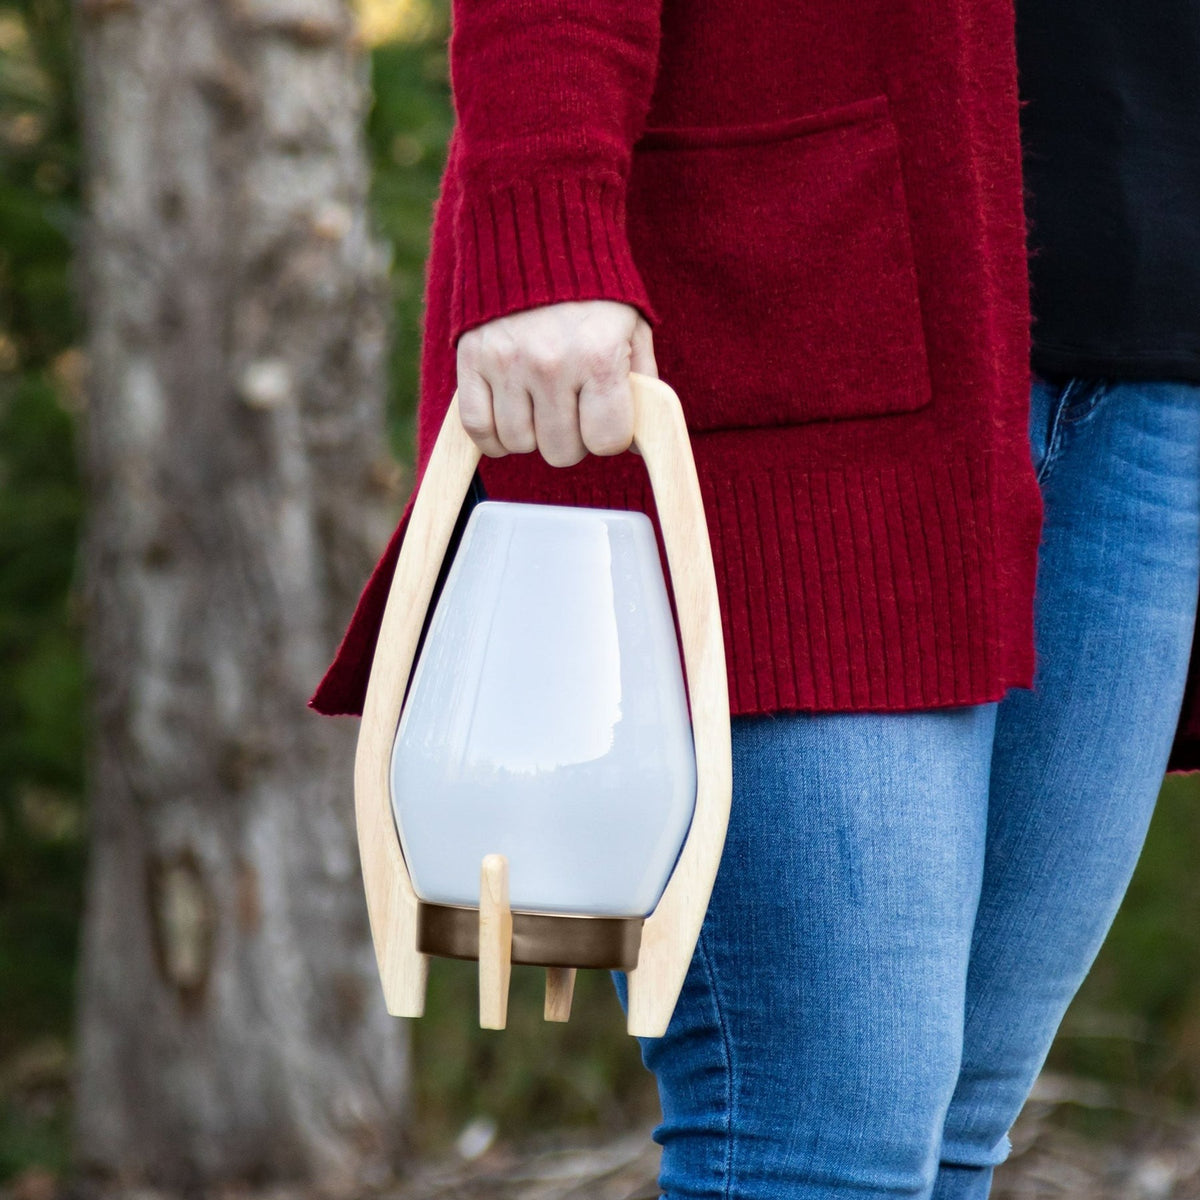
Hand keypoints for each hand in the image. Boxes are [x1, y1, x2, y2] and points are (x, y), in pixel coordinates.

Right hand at [455, 299, 658, 465]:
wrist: (538, 233)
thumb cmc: (595, 293)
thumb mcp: (634, 332)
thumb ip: (642, 388)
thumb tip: (634, 445)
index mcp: (599, 357)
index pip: (606, 441)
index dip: (609, 435)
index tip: (605, 415)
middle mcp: (551, 364)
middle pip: (562, 451)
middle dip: (572, 437)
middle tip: (572, 407)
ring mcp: (506, 363)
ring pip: (519, 444)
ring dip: (533, 433)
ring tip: (541, 402)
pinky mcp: (471, 359)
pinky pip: (476, 428)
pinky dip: (493, 435)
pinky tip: (509, 418)